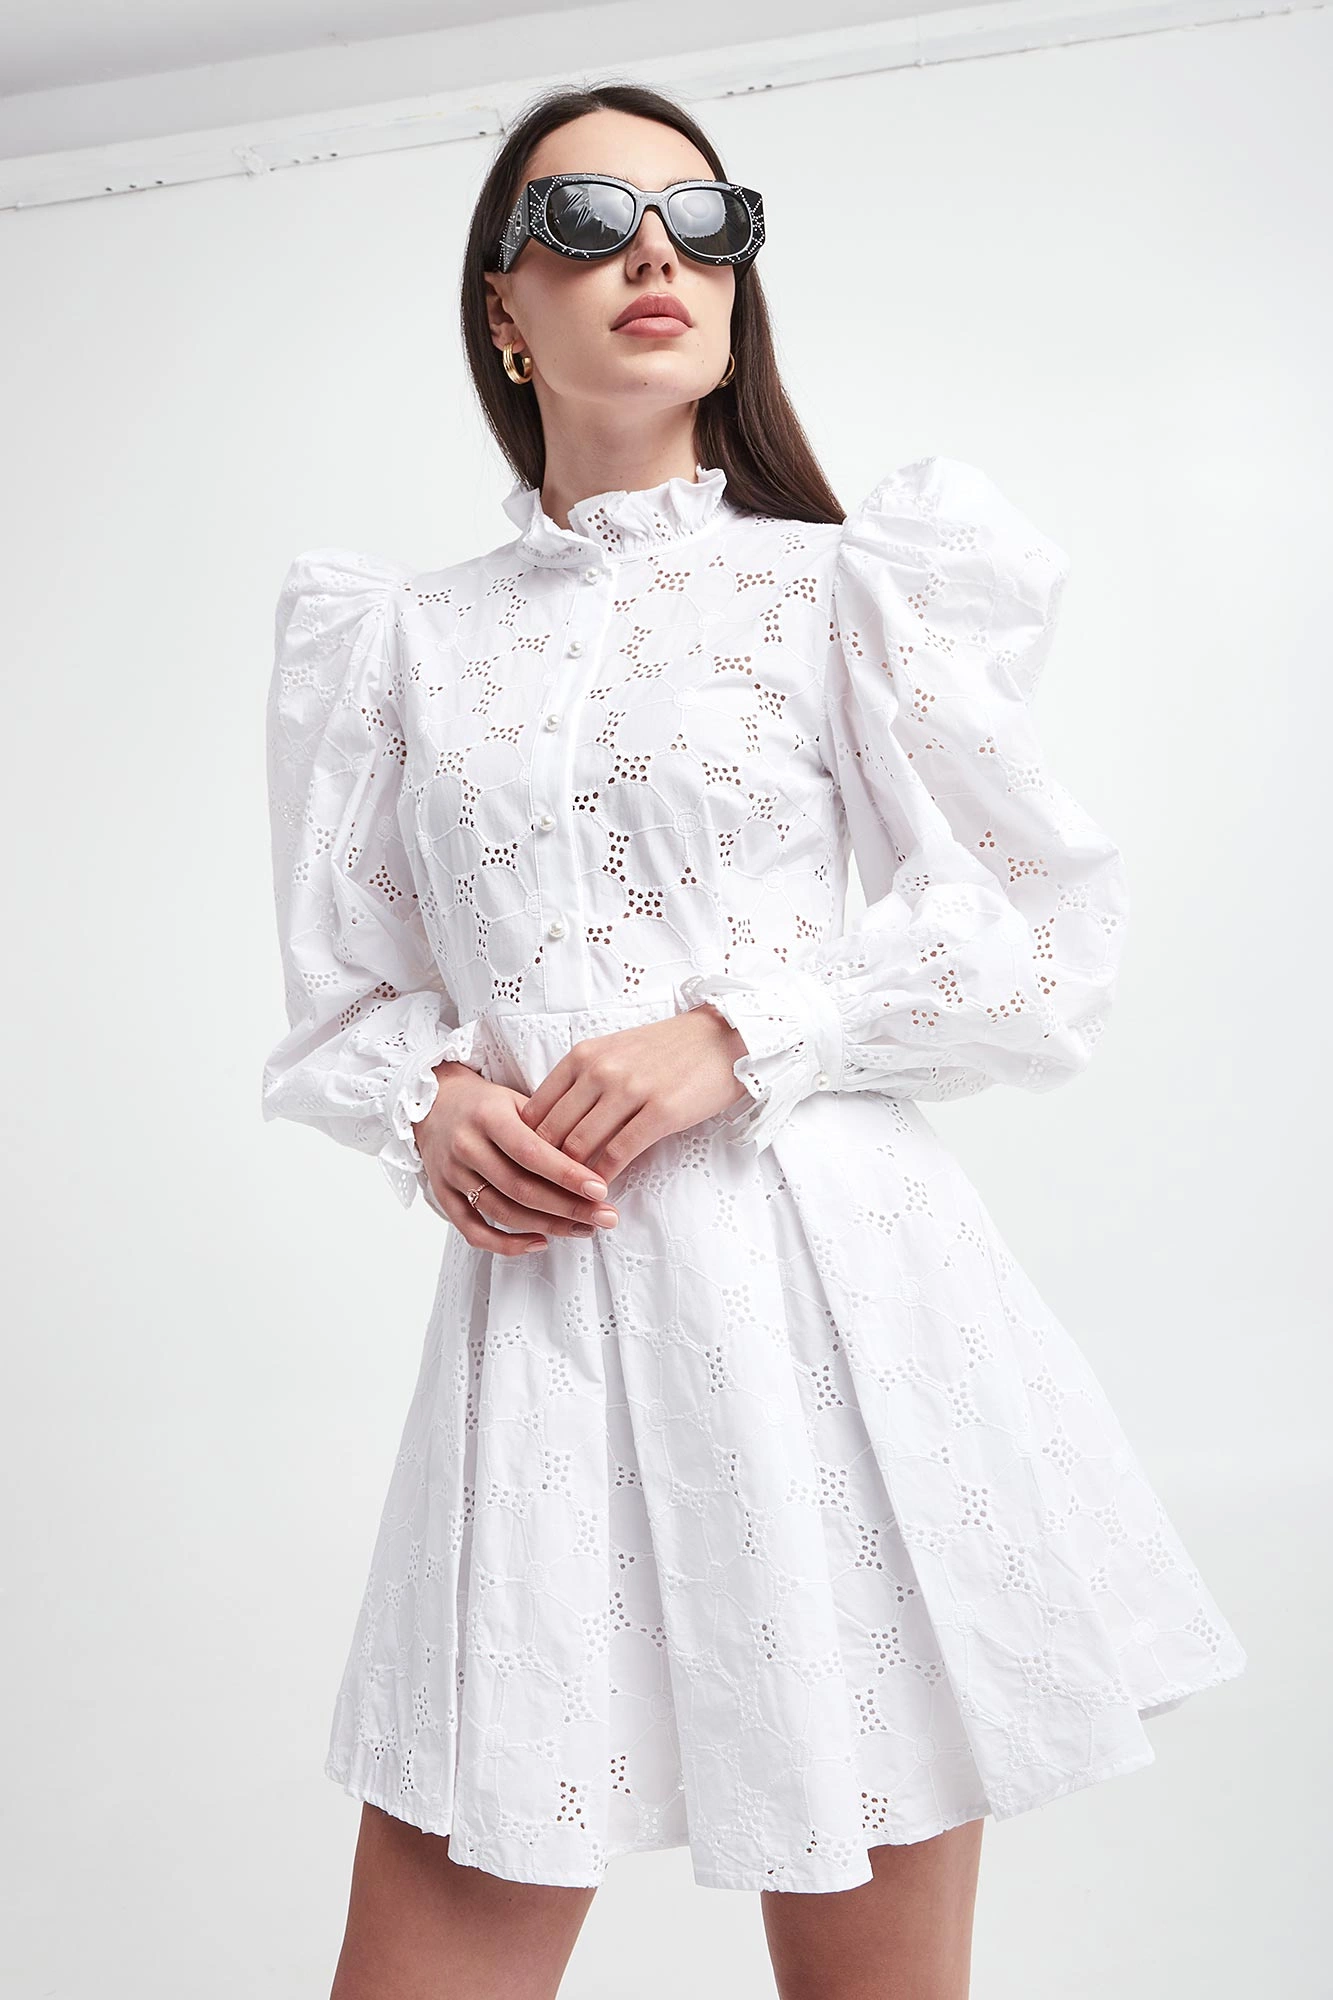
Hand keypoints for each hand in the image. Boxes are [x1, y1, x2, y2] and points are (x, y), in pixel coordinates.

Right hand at [412, 1062, 621, 1255]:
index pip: (531, 1153)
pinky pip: (474, 1232)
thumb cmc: (486, 1104)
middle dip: (568, 1207)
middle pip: (520, 1189)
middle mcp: (466, 1147)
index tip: (601, 1190)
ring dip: (548, 1227)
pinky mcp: (443, 1197)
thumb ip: (548, 1128)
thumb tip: (593, 1162)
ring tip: (584, 1228)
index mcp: (488, 1117)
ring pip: (503, 1212)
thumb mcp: (517, 1101)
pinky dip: (506, 1244)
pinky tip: (539, 1242)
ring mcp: (452, 1175)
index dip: (567, 1175)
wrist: (434, 1104)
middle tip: (605, 1217)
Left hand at [516, 1004, 750, 1183]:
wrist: (722, 1038)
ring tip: (568, 1202)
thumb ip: (582, 1083)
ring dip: (571, 1180)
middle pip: (551, 1132)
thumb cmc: (667, 1050)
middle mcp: (599, 1070)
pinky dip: (605, 1179)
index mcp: (582, 1056)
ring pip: (580, 1146)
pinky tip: (601, 1193)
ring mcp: (629, 1090)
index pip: (535, 1109)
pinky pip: (619, 1154)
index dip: (525, 1145)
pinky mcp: (660, 1112)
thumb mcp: (613, 1053)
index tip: (527, 1170)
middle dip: (542, 1169)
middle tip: (541, 1196)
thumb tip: (552, 1129)